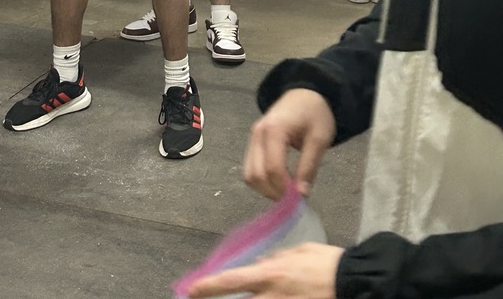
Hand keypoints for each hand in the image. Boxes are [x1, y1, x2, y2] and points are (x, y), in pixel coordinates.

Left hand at [187, 242, 343, 298]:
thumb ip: (275, 259)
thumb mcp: (297, 252)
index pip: (231, 281)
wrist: (354, 282)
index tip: (192, 290)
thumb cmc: (326, 263)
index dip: (209, 286)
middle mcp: (272, 296)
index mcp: (270, 274)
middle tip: (205, 298)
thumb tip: (259, 264)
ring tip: (238, 298)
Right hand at [244, 88, 335, 200]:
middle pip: (256, 175)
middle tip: (295, 199)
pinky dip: (262, 181)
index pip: (273, 168)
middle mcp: (257, 134)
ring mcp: (253, 138)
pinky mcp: (253, 142)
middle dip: (274, 192)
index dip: (285, 189)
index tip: (301, 200)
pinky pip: (251, 168)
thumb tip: (301, 195)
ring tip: (287, 191)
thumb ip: (309, 166)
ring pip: (249, 175)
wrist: (306, 93)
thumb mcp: (319, 139)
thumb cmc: (315, 113)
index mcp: (274, 130)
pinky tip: (280, 182)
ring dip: (266, 189)